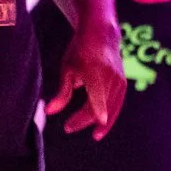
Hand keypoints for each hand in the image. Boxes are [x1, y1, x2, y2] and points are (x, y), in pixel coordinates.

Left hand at [44, 21, 125, 139]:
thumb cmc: (79, 52)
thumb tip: (48, 113)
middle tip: (67, 127)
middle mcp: (109, 76)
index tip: (100, 120)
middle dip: (83, 120)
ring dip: (99, 122)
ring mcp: (119, 80)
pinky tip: (101, 125)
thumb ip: (62, 93)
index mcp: (93, 71)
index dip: (99, 108)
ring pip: (110, 108)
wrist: (101, 35)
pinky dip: (110, 115)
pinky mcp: (123, 84)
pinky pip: (117, 104)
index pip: (97, 93)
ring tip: (92, 135)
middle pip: (99, 105)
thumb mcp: (67, 69)